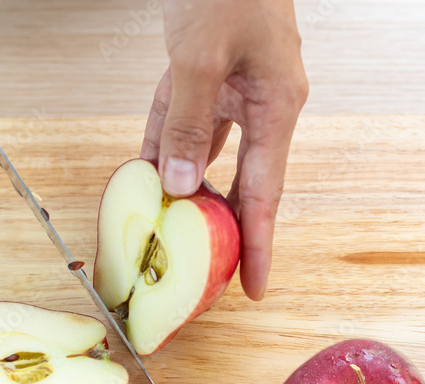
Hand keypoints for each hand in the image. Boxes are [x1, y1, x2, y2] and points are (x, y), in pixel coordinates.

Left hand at [140, 0, 307, 300]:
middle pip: (243, 181)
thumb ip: (188, 123)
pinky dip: (166, 146)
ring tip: (172, 234)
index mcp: (277, 104)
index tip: (255, 288)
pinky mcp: (207, 72)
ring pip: (210, 154)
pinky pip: (185, 121)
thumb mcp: (199, 55)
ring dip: (189, 191)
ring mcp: (235, 87)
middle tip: (209, 274)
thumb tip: (178, 186)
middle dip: (225, 228)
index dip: (260, 245)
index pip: (267, 192)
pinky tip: (147, 174)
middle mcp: (262, 102)